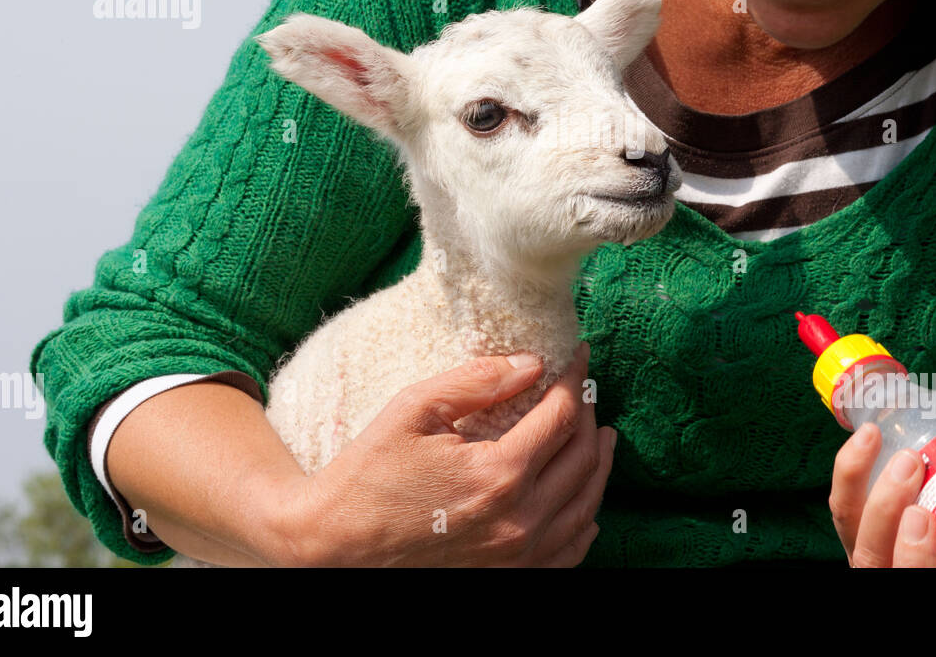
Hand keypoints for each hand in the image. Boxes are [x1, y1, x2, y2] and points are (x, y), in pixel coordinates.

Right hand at [276, 341, 614, 566]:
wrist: (334, 548)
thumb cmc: (368, 475)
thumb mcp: (414, 410)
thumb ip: (477, 381)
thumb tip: (532, 363)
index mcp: (498, 474)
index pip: (562, 417)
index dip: (576, 381)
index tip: (579, 356)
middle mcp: (519, 520)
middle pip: (582, 459)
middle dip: (590, 416)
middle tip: (587, 390)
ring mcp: (518, 558)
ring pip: (586, 506)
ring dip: (598, 466)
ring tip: (601, 436)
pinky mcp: (510, 579)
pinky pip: (569, 552)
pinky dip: (585, 520)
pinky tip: (584, 501)